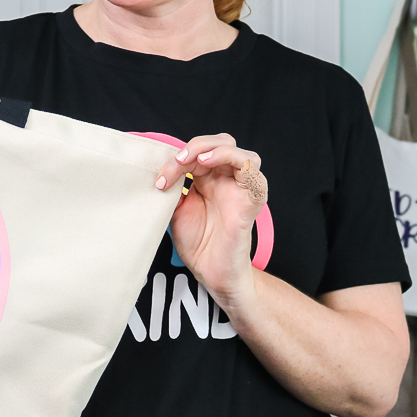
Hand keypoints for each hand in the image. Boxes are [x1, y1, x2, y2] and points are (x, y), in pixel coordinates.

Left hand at [154, 133, 265, 306]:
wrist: (210, 272)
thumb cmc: (197, 242)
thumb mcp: (175, 209)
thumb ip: (173, 187)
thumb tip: (160, 168)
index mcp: (209, 179)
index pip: (199, 152)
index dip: (179, 158)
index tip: (160, 179)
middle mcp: (228, 181)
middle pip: (223, 143)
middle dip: (198, 146)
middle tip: (178, 162)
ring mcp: (242, 191)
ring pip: (245, 154)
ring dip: (219, 149)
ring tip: (198, 160)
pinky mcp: (251, 204)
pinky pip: (256, 177)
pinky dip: (240, 163)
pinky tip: (215, 165)